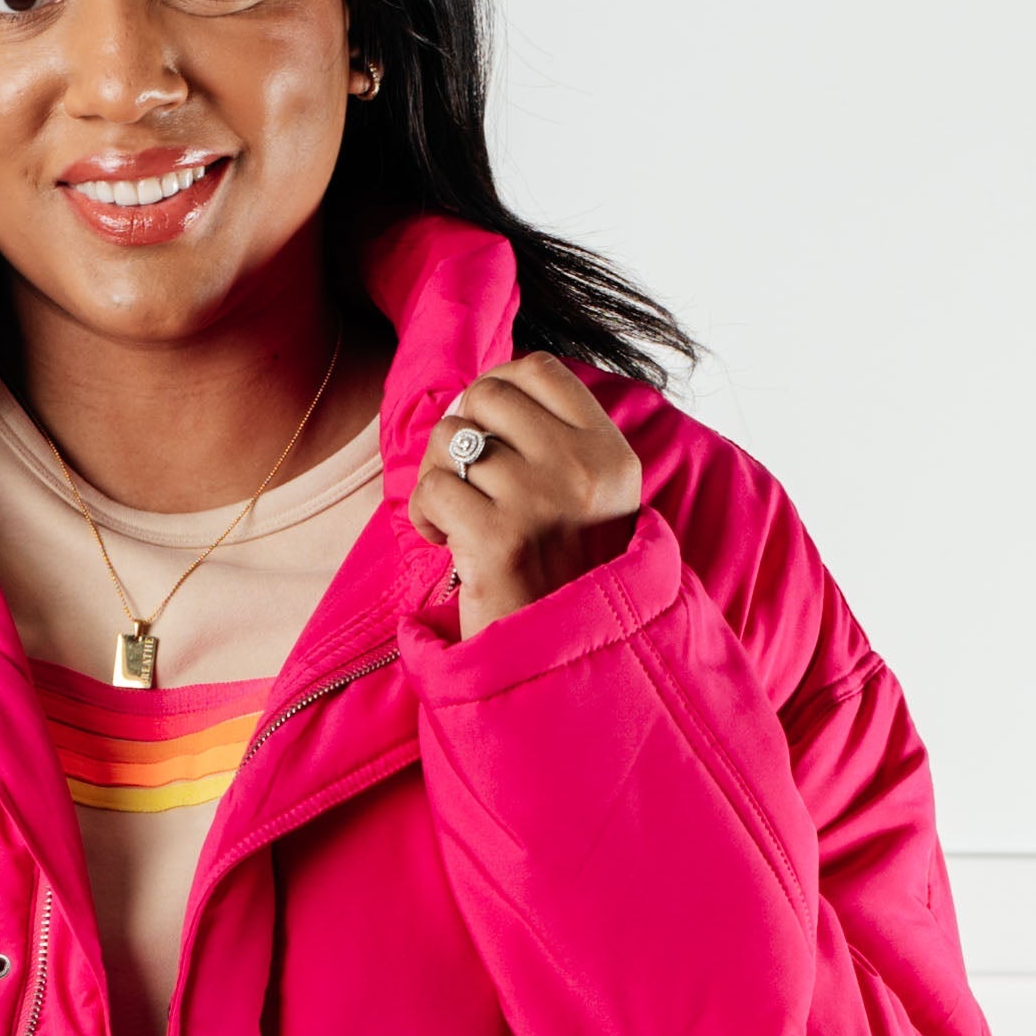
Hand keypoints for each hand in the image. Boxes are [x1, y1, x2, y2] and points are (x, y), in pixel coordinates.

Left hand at [408, 352, 643, 638]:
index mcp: (610, 455)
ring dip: (438, 475)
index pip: (540, 370)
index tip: (485, 427)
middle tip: (463, 481)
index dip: (497, 386)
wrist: (563, 666)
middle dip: (459, 431)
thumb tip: (488, 388)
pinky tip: (443, 543)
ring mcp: (542, 500)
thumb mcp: (589, 503)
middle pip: (487, 394)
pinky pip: (433, 487)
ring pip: (452, 438)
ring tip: (454, 518)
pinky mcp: (498, 538)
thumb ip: (557, 444)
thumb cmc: (562, 583)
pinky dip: (425, 515)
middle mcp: (582, 469)